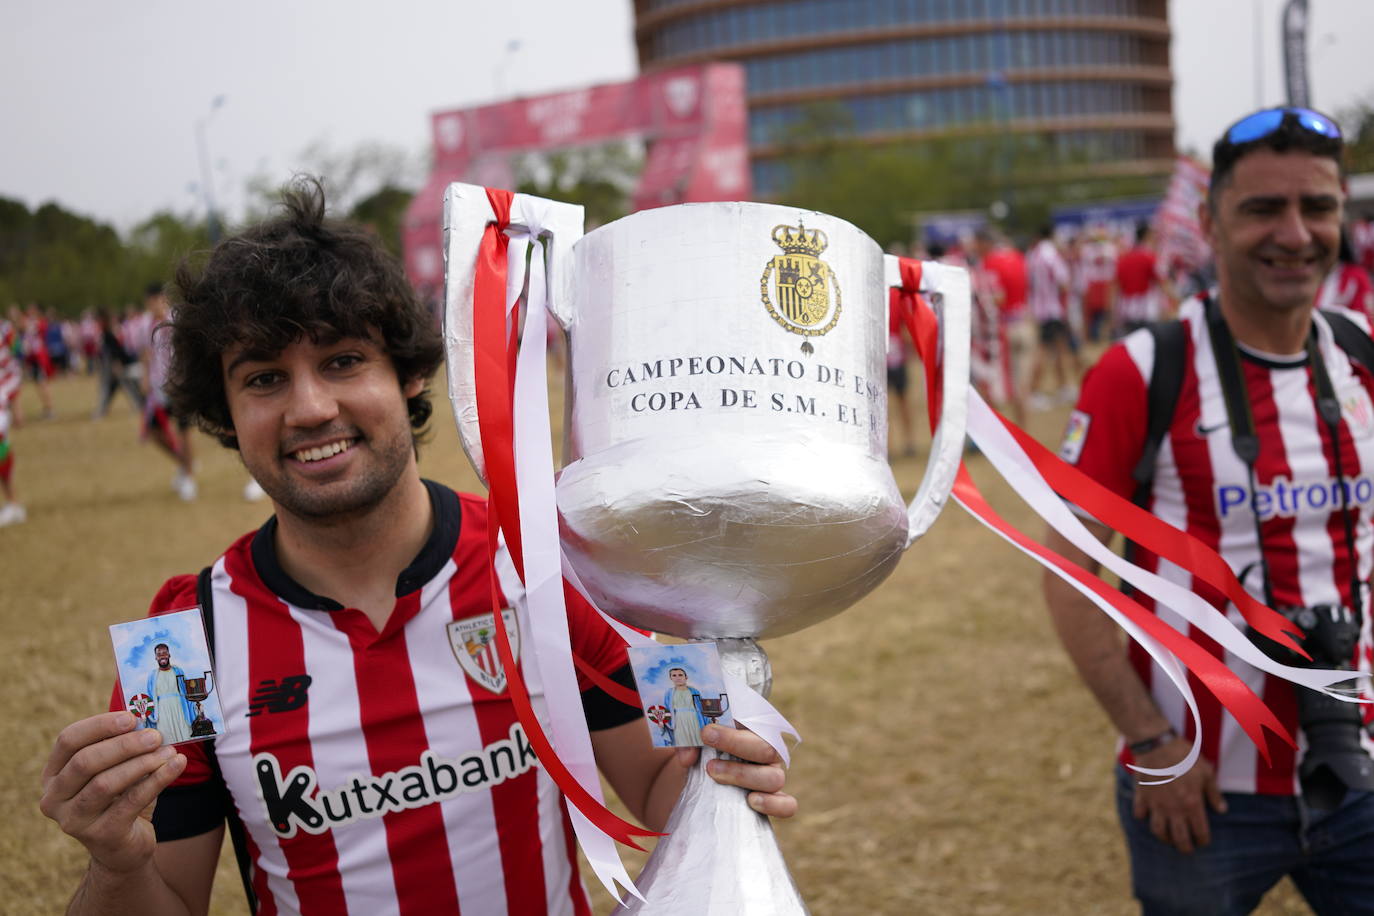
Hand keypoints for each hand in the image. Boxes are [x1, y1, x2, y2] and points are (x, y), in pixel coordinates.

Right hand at [39, 712, 186, 873]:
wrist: (125, 848)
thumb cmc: (120, 799)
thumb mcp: (116, 770)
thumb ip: (123, 747)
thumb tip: (149, 722)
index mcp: (53, 775)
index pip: (68, 741)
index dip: (99, 726)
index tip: (131, 718)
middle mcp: (54, 799)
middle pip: (85, 761)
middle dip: (124, 745)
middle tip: (155, 735)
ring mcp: (73, 820)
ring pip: (105, 783)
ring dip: (142, 763)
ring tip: (169, 751)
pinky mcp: (100, 835)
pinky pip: (131, 801)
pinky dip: (157, 779)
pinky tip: (176, 765)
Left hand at [675, 724, 796, 818]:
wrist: (698, 782)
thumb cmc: (698, 756)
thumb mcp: (688, 746)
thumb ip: (686, 744)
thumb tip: (688, 755)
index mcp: (751, 730)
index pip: (756, 722)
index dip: (734, 728)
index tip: (706, 732)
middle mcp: (766, 752)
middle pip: (768, 747)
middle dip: (737, 746)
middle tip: (708, 753)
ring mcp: (771, 776)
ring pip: (775, 777)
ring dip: (743, 776)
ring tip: (713, 774)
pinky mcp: (775, 801)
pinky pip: (788, 805)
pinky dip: (773, 804)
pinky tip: (751, 801)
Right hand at [1131, 738, 1226, 853]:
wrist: (1157, 744)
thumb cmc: (1185, 757)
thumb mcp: (1206, 773)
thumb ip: (1214, 794)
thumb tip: (1222, 810)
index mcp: (1192, 805)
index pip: (1200, 832)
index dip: (1203, 840)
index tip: (1203, 841)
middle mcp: (1174, 809)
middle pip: (1179, 838)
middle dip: (1184, 848)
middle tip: (1186, 848)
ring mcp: (1156, 804)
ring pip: (1158, 831)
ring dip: (1164, 837)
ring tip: (1168, 837)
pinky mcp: (1142, 796)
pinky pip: (1140, 814)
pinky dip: (1143, 817)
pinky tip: (1148, 815)